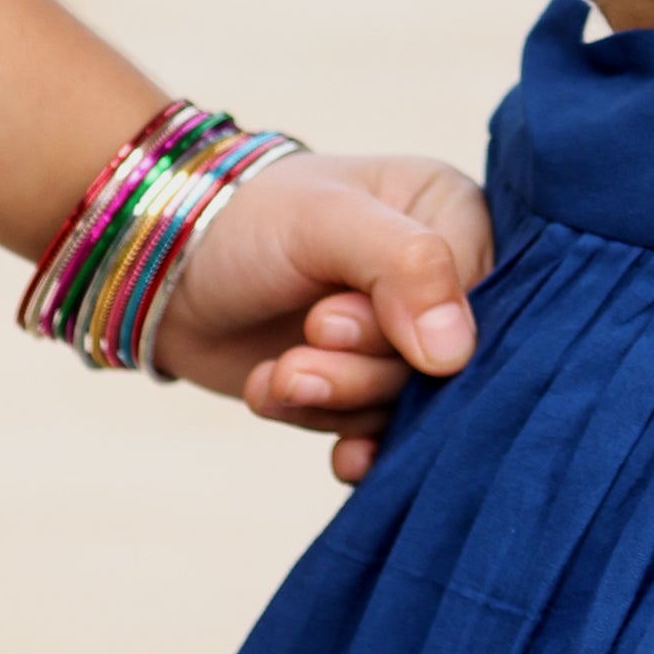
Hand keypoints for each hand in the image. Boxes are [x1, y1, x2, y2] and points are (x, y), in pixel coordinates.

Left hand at [147, 153, 492, 481]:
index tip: (330, 317)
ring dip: (340, 401)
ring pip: (409, 407)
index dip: (423, 328)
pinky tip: (315, 432)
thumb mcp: (326, 218)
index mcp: (455, 215)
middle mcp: (444, 282)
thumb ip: (404, 265)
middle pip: (450, 364)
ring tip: (282, 374)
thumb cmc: (248, 218)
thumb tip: (456, 355)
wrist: (162, 267)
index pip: (491, 298)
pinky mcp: (367, 391)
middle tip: (307, 339)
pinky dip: (340, 439)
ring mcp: (405, 342)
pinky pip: (378, 438)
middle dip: (368, 371)